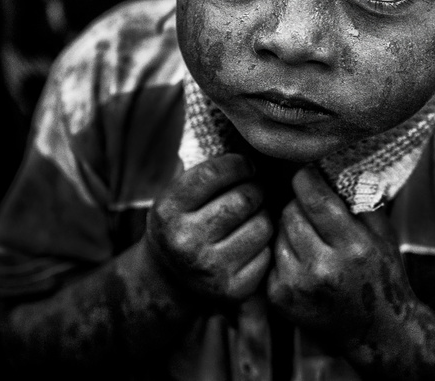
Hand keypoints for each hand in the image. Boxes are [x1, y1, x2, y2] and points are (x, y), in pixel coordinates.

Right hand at [144, 154, 272, 303]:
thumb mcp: (176, 197)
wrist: (168, 281)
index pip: (214, 173)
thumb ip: (204, 173)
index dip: (239, 164)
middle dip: (255, 189)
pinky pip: (268, 253)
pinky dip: (265, 244)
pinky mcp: (233, 289)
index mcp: (167, 210)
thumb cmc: (182, 225)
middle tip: (254, 190)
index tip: (246, 166)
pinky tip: (252, 242)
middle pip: (244, 198)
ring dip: (264, 216)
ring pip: (262, 225)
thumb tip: (248, 145)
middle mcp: (184, 241)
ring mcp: (209, 269)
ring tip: (253, 216)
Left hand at [266, 167, 413, 345]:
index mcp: (353, 248)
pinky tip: (301, 259)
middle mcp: (323, 268)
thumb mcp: (383, 233)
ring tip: (310, 237)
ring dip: (289, 229)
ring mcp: (298, 286)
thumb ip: (358, 199)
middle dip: (299, 205)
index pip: (315, 200)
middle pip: (290, 213)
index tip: (305, 171)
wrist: (374, 328)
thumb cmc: (381, 273)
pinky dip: (283, 252)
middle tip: (312, 210)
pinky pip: (271, 256)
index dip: (305, 178)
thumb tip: (331, 166)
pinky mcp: (280, 298)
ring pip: (277, 233)